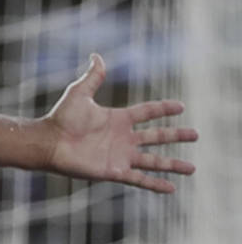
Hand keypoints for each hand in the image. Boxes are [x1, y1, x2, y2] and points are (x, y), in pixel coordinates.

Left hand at [44, 54, 197, 192]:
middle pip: (157, 136)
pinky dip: (156, 184)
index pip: (147, 112)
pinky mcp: (115, 171)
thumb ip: (92, 77)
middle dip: (176, 135)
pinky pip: (140, 179)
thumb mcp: (79, 93)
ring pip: (154, 160)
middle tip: (196, 134)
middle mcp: (123, 138)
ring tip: (192, 168)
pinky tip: (172, 188)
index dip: (163, 109)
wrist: (49, 142)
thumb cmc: (61, 118)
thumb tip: (96, 55)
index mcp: (118, 119)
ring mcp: (120, 155)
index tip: (180, 106)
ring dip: (173, 165)